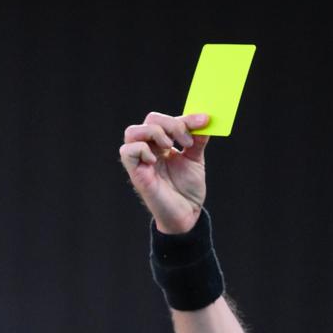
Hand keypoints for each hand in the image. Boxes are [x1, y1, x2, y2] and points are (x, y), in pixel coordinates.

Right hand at [120, 111, 209, 233]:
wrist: (187, 214)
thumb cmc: (187, 190)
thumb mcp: (196, 160)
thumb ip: (198, 140)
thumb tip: (205, 121)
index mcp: (162, 144)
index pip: (166, 120)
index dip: (185, 118)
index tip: (204, 121)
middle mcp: (150, 149)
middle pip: (150, 120)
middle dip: (171, 124)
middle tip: (186, 140)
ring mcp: (141, 161)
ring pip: (132, 132)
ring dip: (154, 132)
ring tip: (169, 147)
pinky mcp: (137, 174)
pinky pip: (127, 152)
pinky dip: (142, 149)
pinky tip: (156, 159)